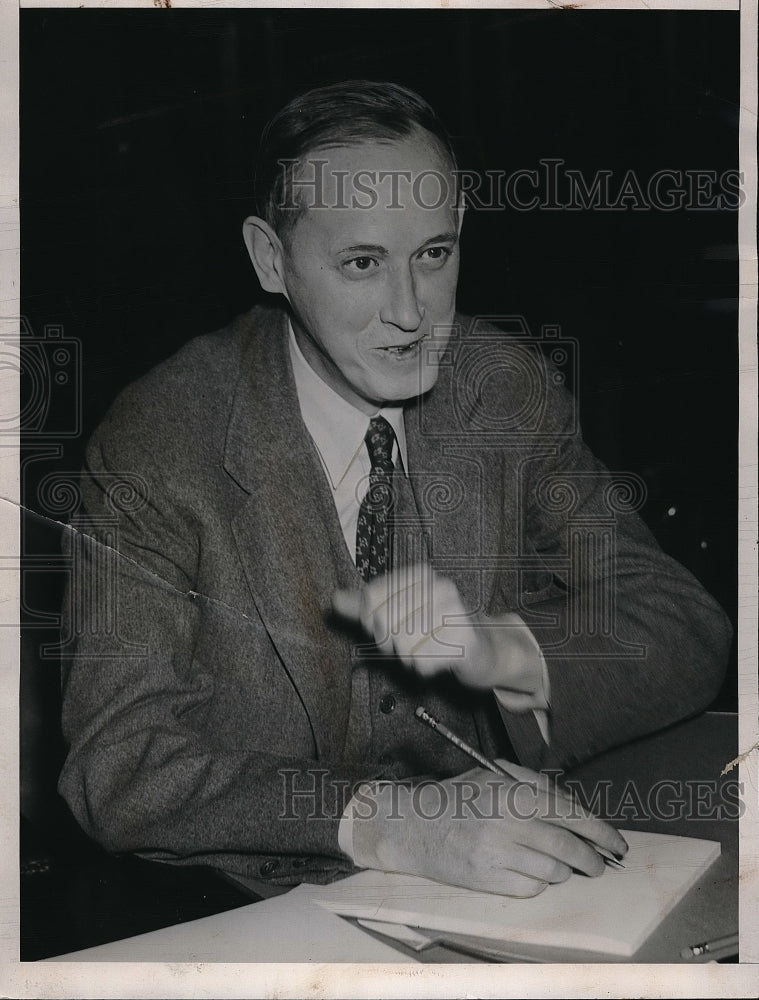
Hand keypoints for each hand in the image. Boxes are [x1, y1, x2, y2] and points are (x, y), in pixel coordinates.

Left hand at [333, 562, 544, 699]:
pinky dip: (425, 668)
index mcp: (420, 575)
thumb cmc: (434, 632)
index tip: (393, 625)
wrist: (481, 651)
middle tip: (412, 643)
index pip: (370, 598)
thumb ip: (366, 607)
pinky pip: (422, 661)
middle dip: (392, 642)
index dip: (372, 621)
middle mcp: (440, 586)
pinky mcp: (466, 639)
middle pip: (383, 622)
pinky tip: (440, 660)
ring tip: (428, 650)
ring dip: (410, 656)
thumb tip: (334, 598)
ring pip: (402, 644)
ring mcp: (456, 611)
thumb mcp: (397, 615)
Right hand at [349, 762, 627, 896]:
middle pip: (570, 850)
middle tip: (598, 863)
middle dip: (593, 860)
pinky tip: (527, 871)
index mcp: (515, 793)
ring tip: (557, 864)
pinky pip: (532, 889)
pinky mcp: (487, 881)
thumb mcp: (495, 775)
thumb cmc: (458, 797)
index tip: (618, 845)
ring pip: (555, 873)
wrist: (413, 825)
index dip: (601, 833)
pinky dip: (538, 883)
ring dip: (564, 872)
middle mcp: (509, 824)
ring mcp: (498, 855)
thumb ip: (534, 784)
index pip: (572, 816)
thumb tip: (573, 806)